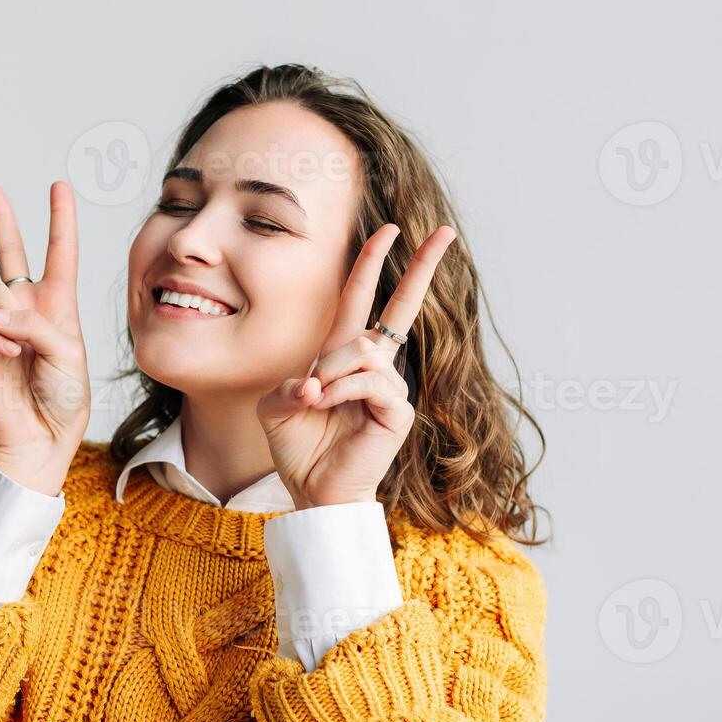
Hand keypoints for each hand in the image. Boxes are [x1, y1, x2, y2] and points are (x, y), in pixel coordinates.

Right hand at [0, 181, 90, 496]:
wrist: (39, 437)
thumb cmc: (63, 399)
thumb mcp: (67, 352)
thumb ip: (36, 324)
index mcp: (57, 305)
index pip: (60, 253)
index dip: (60, 220)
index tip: (59, 187)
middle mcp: (25, 307)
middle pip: (10, 251)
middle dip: (1, 217)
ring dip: (0, 303)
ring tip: (14, 336)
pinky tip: (8, 354)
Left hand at [256, 223, 455, 509]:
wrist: (313, 492)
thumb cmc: (298, 450)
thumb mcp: (276, 407)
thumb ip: (289, 384)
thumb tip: (316, 382)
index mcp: (343, 356)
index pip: (361, 299)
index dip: (372, 264)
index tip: (390, 229)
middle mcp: (372, 366)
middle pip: (401, 307)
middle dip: (421, 267)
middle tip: (444, 232)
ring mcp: (388, 387)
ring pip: (363, 349)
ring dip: (331, 369)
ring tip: (314, 398)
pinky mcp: (397, 410)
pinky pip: (370, 381)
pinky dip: (341, 390)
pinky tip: (327, 405)